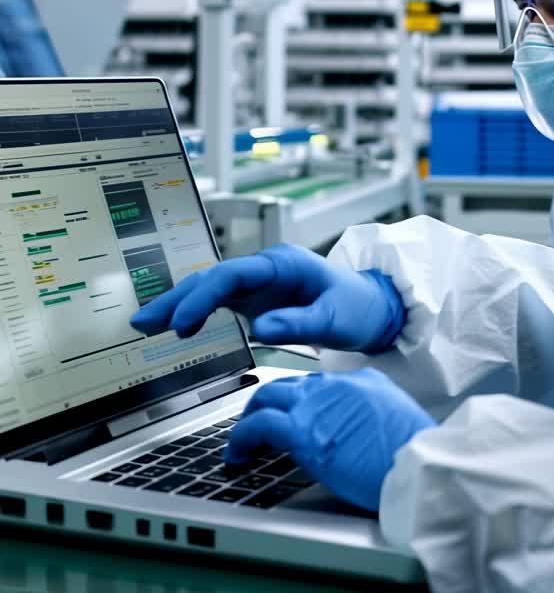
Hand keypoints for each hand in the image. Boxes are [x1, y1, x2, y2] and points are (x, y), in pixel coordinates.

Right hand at [129, 244, 404, 352]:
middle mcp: (264, 268)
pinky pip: (216, 301)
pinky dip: (193, 312)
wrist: (370, 309)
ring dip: (177, 304)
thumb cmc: (356, 307)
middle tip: (143, 320)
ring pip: (208, 288)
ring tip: (144, 323)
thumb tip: (262, 328)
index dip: (203, 296)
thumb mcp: (334, 318)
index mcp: (282, 264)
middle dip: (176, 297)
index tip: (182, 320)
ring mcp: (257, 283)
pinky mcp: (254, 298)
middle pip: (211, 278)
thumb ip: (299, 323)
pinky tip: (173, 326)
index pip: (232, 274)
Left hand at [226, 368, 434, 511]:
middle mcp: (336, 385)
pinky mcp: (302, 430)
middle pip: (288, 385)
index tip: (290, 417)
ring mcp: (317, 404)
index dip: (298, 402)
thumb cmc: (416, 456)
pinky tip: (237, 455)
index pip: (318, 385)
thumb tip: (352, 435)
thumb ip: (369, 418)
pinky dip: (241, 439)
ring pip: (267, 398)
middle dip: (267, 404)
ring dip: (248, 419)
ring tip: (241, 442)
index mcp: (362, 381)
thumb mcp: (396, 422)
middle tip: (257, 424)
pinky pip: (258, 426)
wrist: (419, 466)